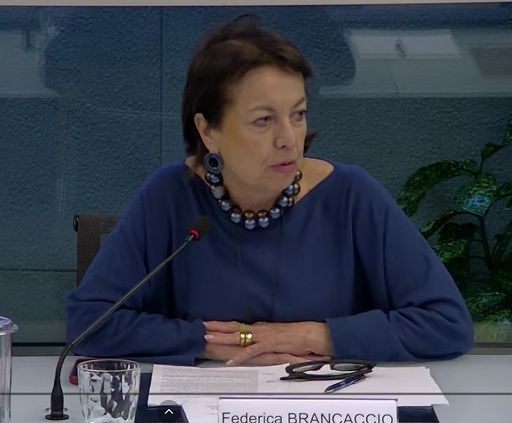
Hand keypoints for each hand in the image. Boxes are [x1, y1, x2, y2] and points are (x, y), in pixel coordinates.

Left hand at [203, 320, 332, 365]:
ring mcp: (264, 336)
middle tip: (202, 325)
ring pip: (239, 336)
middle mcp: (260, 329)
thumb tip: (257, 334)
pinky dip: (240, 356)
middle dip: (218, 326)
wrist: (312, 334)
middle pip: (234, 326)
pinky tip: (230, 360)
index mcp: (261, 327)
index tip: (210, 323)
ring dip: (223, 337)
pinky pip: (252, 352)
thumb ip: (267, 336)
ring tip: (209, 337)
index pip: (238, 324)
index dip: (224, 324)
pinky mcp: (270, 345)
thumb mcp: (279, 334)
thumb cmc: (298, 335)